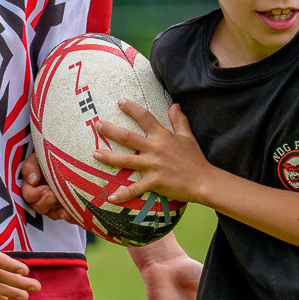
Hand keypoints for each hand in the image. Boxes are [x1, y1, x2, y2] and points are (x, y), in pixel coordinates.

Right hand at [18, 151, 73, 222]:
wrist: (69, 157)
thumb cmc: (50, 156)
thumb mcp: (38, 157)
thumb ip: (31, 167)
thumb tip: (32, 180)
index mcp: (31, 186)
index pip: (28, 195)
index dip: (35, 194)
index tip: (46, 188)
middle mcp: (40, 198)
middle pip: (38, 207)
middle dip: (45, 203)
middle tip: (53, 195)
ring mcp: (53, 204)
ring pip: (51, 214)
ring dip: (57, 213)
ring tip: (64, 210)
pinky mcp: (65, 207)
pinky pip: (66, 215)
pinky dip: (70, 216)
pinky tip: (73, 214)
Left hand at [96, 101, 212, 206]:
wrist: (203, 180)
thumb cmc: (195, 159)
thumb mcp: (187, 136)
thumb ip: (179, 120)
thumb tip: (174, 104)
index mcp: (162, 136)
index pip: (145, 117)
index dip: (132, 108)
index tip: (120, 101)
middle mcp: (155, 148)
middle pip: (128, 137)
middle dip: (110, 130)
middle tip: (97, 125)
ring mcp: (153, 165)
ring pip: (125, 160)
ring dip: (108, 157)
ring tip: (94, 153)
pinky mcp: (153, 182)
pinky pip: (135, 189)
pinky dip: (122, 194)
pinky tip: (110, 198)